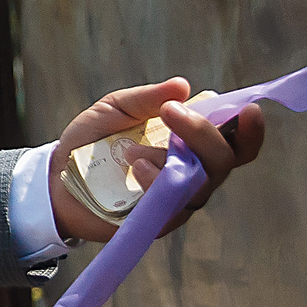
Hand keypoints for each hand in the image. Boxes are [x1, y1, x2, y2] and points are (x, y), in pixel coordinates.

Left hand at [50, 77, 263, 244]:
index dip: (250, 132)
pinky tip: (136, 167)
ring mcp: (176, 201)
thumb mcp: (116, 109)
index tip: (249, 111)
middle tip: (171, 111)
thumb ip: (147, 98)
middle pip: (223, 161)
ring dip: (174, 159)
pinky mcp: (156, 221)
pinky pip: (171, 206)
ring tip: (135, 150)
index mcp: (191, 147)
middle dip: (204, 133)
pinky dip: (157, 182)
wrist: (56, 176)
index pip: (235, 144)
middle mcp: (193, 176)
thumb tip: (182, 85)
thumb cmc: (93, 142)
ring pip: (200, 185)